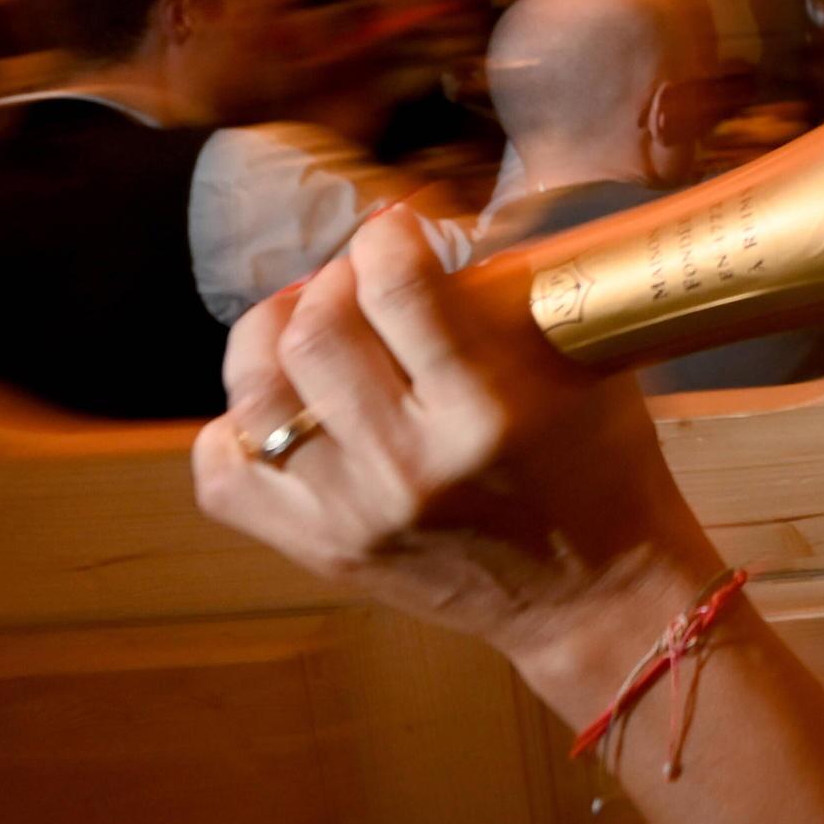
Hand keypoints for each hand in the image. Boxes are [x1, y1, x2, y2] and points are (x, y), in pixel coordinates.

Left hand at [193, 210, 710, 679]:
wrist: (589, 595)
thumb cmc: (598, 464)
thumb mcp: (577, 364)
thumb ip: (503, 295)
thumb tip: (429, 231)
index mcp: (487, 412)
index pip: (399, 288)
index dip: (386, 235)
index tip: (398, 227)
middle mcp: (411, 468)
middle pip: (315, 334)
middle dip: (329, 279)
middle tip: (356, 276)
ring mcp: (355, 518)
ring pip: (255, 398)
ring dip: (270, 337)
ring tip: (304, 324)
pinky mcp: (321, 553)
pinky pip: (224, 478)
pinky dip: (236, 427)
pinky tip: (282, 406)